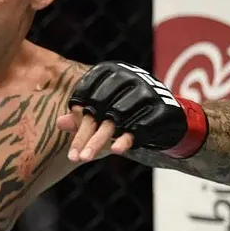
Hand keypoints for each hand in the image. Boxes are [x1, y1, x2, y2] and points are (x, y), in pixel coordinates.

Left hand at [57, 61, 206, 162]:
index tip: (68, 132)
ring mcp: (149, 92)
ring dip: (99, 141)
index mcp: (113, 72)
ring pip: (117, 119)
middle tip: (72, 157)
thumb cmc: (128, 115)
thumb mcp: (103, 114)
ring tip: (84, 158)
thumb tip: (59, 122)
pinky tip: (116, 150)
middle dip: (84, 135)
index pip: (87, 91)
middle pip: (99, 108)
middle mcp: (131, 77)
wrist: (170, 119)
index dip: (77, 113)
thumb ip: (82, 117)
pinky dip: (128, 138)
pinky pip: (141, 125)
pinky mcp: (163, 108)